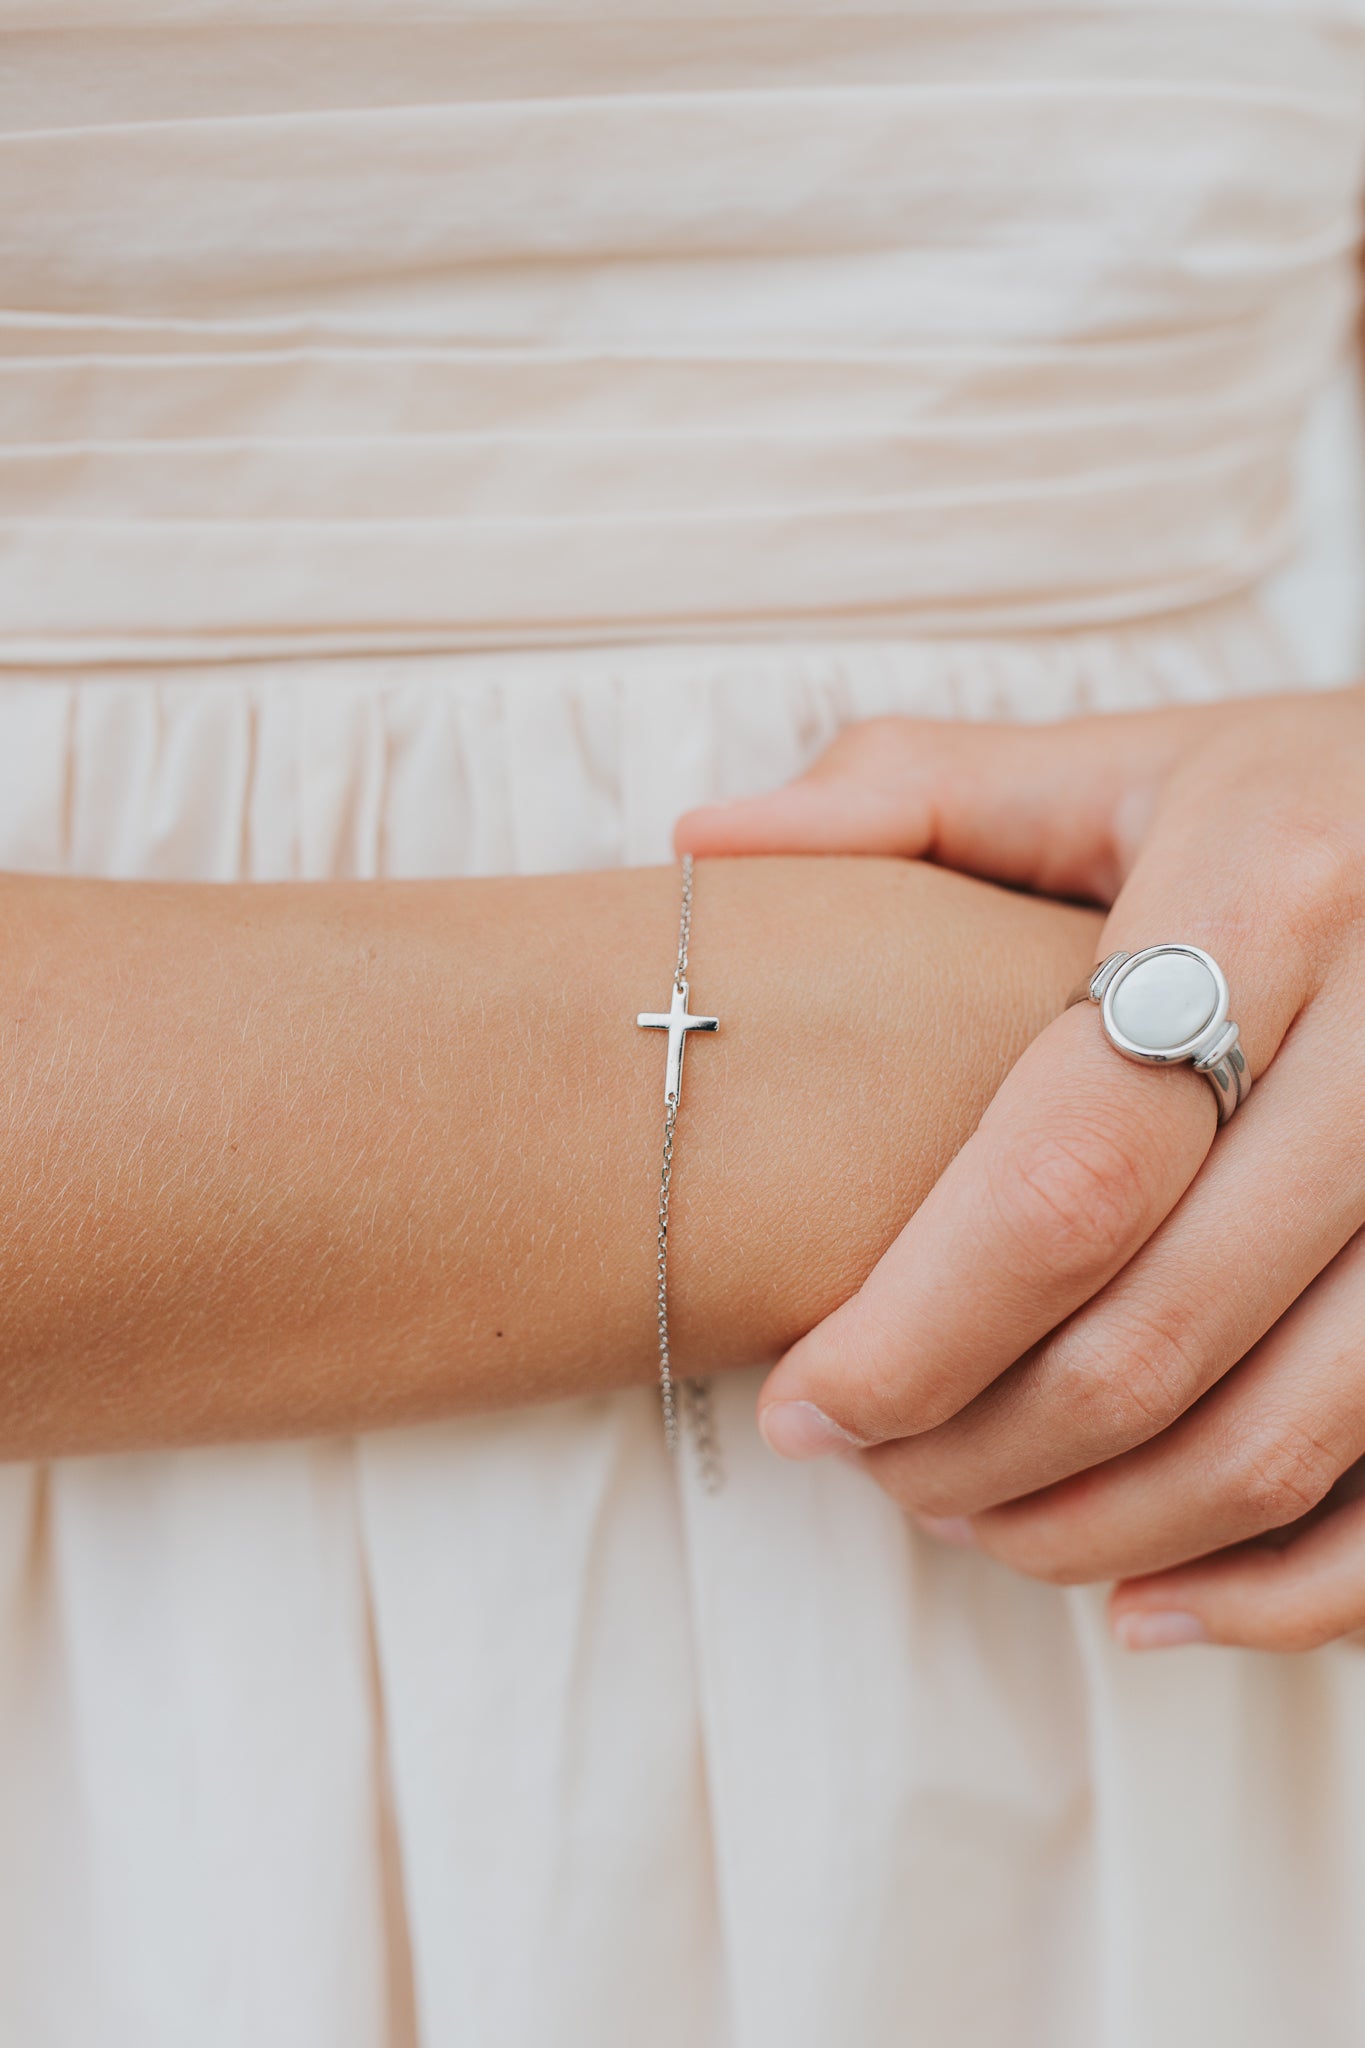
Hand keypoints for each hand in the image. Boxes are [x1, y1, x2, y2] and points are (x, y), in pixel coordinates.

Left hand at [677, 689, 1364, 1651]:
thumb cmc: (1299, 798)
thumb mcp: (1124, 763)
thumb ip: (914, 796)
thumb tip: (694, 844)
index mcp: (1270, 890)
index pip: (1066, 1168)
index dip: (917, 1325)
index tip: (802, 1405)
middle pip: (1166, 1321)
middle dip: (987, 1440)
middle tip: (870, 1469)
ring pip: (1296, 1425)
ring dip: (1106, 1520)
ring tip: (970, 1520)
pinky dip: (1286, 1583)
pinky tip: (1149, 1602)